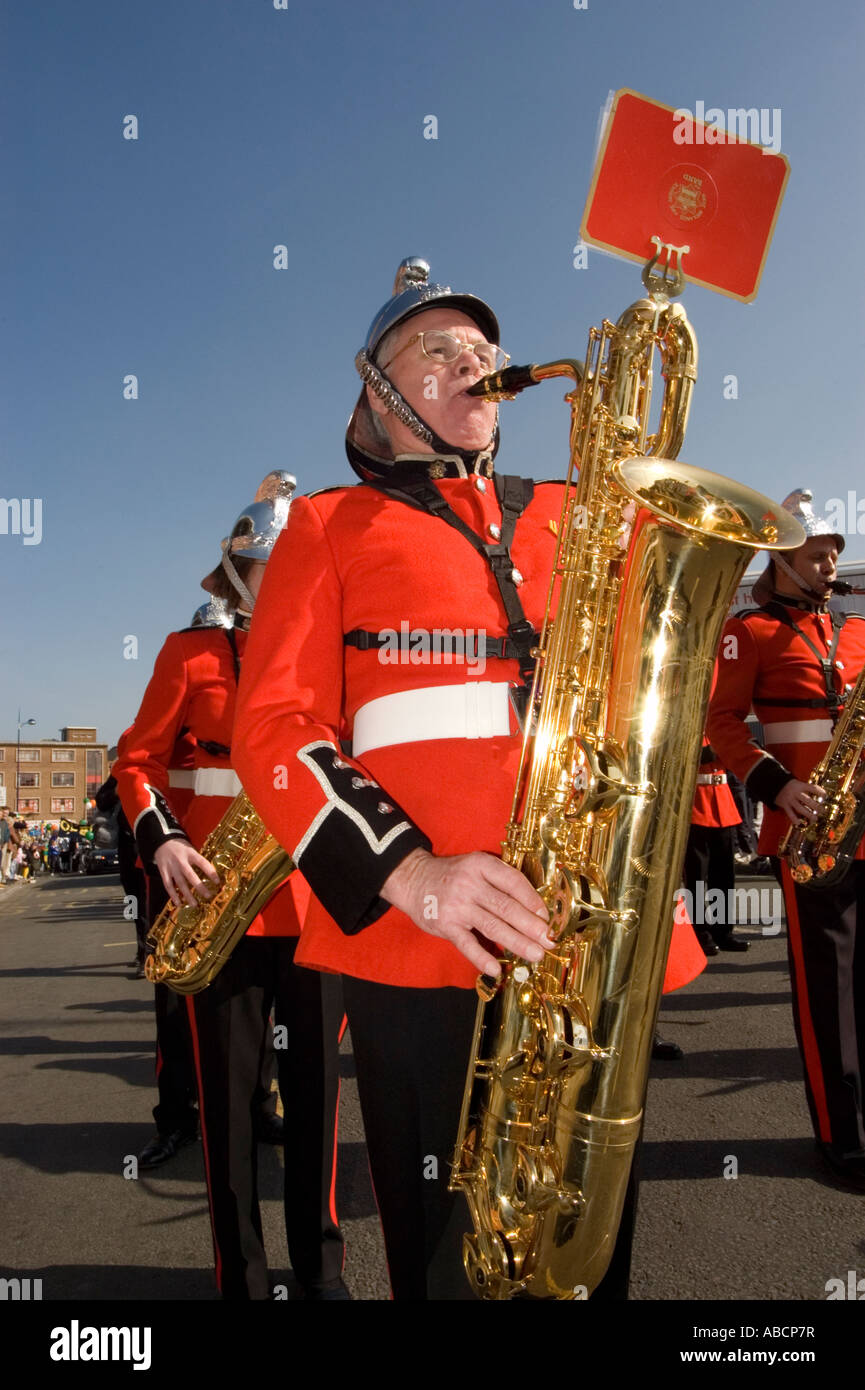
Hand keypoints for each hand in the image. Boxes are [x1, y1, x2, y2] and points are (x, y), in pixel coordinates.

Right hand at [153, 838, 219, 907]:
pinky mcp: (164, 872)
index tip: (217, 881)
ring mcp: (171, 867)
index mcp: (190, 853)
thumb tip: (211, 872)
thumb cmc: (180, 846)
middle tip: (208, 896)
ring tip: (194, 904)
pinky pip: (168, 886)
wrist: (162, 841)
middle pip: (191, 875)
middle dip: (200, 887)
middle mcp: (181, 861)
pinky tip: (179, 903)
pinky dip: (173, 895)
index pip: (202, 863)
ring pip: (180, 883)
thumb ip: (198, 859)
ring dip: (187, 895)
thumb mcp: (191, 848)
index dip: (211, 872)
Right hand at [380, 848, 553, 976]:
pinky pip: (467, 944)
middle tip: (550, 940)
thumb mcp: (476, 867)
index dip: (533, 899)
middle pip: (507, 907)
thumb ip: (499, 882)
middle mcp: (470, 884)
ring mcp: (457, 905)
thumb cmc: (453, 876)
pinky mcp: (445, 925)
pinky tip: (496, 969)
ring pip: (493, 926)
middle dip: (532, 926)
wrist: (413, 879)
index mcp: (481, 865)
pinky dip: (481, 958)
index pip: (513, 882)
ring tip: (536, 954)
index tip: (547, 916)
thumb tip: (533, 907)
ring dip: (517, 942)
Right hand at [775, 779, 826, 827]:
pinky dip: (794, 818)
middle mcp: (796, 793)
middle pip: (808, 800)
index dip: (820, 792)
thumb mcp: (799, 783)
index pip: (813, 788)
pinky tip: (799, 823)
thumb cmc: (791, 785)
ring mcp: (790, 799)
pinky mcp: (784, 805)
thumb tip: (820, 796)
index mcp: (801, 786)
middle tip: (823, 811)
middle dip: (816, 807)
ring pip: (800, 808)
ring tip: (815, 819)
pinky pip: (790, 813)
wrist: (774, 783)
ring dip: (808, 814)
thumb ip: (808, 789)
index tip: (825, 796)